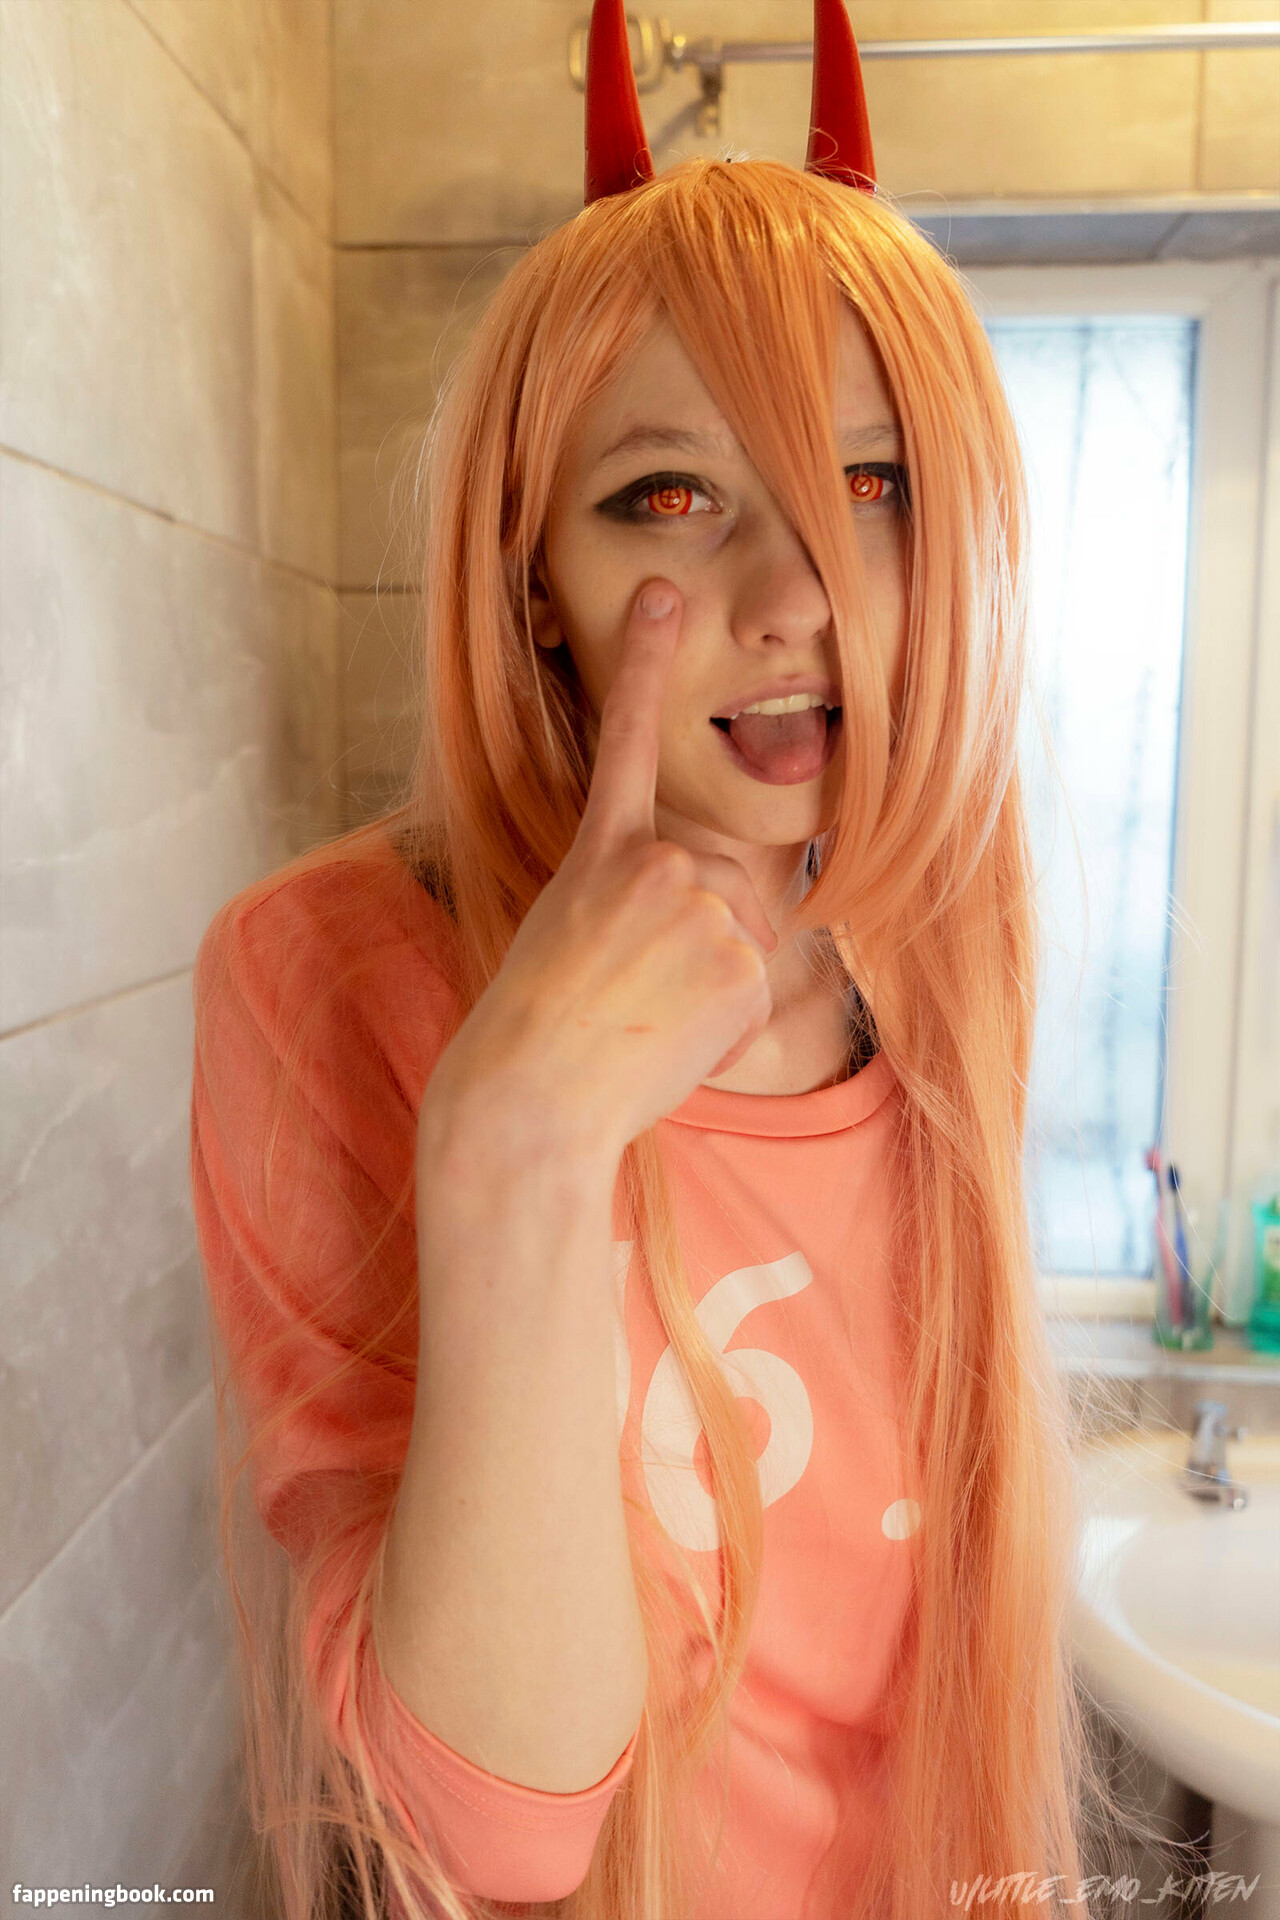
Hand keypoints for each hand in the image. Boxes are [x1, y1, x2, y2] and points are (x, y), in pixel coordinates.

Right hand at [421, 579, 776, 1168]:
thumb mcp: (571, 932)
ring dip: (712, 988)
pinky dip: (725, 1025)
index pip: (625, 743)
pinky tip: (671, 1042)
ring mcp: (703, 909)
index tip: (661, 595)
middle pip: (722, 886)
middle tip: (634, 992)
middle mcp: (657, 864)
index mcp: (601, 852)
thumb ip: (636, 895)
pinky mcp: (739, 965)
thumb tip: (715, 910)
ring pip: (743, 942)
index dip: (643, 665)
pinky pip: (758, 993)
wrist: (529, 1097)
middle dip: (701, 939)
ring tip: (645, 1020)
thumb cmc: (539, 1026)